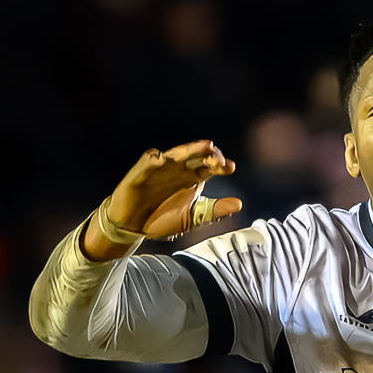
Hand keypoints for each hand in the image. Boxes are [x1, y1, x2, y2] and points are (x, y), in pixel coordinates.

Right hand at [83, 140, 244, 260]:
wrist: (133, 226)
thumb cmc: (162, 219)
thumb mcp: (192, 218)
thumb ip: (214, 210)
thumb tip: (239, 204)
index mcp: (192, 177)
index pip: (210, 165)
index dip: (220, 164)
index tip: (230, 167)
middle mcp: (179, 168)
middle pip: (196, 155)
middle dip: (208, 154)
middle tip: (218, 159)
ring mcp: (160, 167)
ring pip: (177, 153)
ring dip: (190, 149)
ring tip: (205, 146)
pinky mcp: (141, 170)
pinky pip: (149, 160)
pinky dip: (154, 159)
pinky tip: (159, 159)